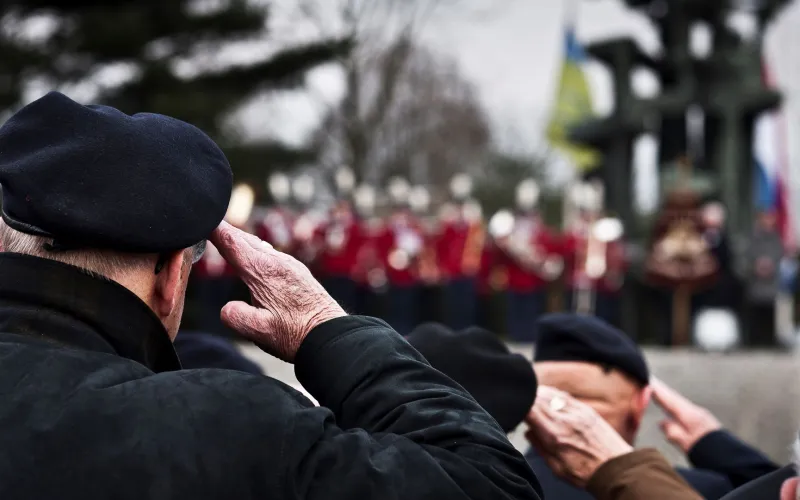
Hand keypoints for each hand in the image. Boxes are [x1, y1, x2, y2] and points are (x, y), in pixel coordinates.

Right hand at [210, 221, 345, 361]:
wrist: (332, 335)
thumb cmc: (296, 335)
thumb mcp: (259, 331)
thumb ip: (235, 316)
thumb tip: (226, 307)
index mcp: (262, 271)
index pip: (233, 243)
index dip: (216, 229)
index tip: (203, 218)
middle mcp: (277, 262)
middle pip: (245, 239)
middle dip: (227, 230)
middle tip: (210, 222)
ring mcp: (291, 265)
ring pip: (260, 246)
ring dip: (243, 240)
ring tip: (229, 235)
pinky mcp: (299, 272)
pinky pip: (273, 254)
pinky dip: (258, 250)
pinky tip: (256, 255)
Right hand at [525, 386, 633, 487]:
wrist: (617, 468)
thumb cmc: (587, 472)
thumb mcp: (557, 468)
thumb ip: (540, 447)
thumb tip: (528, 432)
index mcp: (554, 434)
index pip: (529, 408)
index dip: (519, 405)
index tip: (514, 408)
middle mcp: (565, 418)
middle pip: (538, 398)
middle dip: (527, 399)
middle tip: (521, 404)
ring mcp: (577, 411)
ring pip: (550, 394)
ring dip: (538, 394)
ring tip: (532, 399)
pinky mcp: (586, 409)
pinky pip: (564, 395)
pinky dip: (553, 394)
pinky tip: (549, 398)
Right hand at [651, 378, 721, 453]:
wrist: (730, 458)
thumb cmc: (709, 451)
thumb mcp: (687, 444)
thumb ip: (673, 432)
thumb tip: (662, 423)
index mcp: (689, 415)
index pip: (668, 399)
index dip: (656, 390)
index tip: (646, 379)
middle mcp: (695, 412)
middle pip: (674, 397)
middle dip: (661, 389)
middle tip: (649, 378)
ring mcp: (699, 416)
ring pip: (679, 403)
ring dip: (667, 396)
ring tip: (657, 389)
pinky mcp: (702, 422)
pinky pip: (683, 409)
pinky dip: (674, 404)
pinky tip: (671, 408)